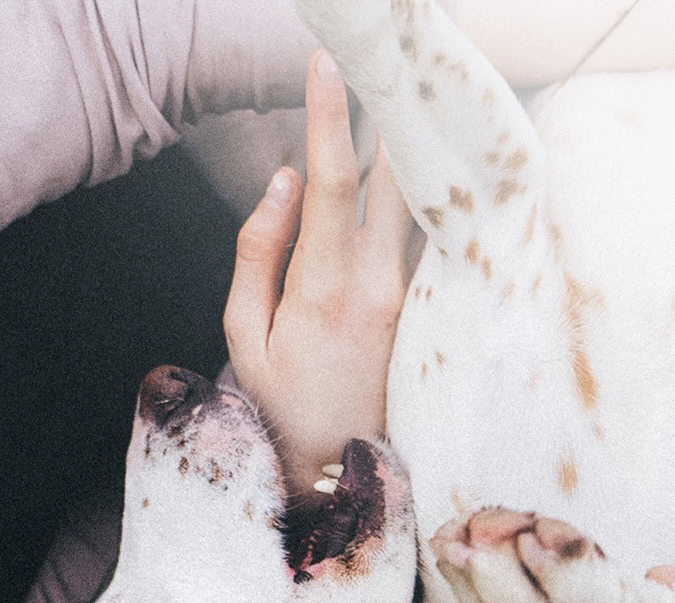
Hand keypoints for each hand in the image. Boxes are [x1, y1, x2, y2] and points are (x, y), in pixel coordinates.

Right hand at [223, 51, 414, 506]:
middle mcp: (381, 282)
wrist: (340, 472)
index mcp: (326, 288)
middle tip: (386, 57)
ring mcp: (413, 292)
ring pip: (418, 197)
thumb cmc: (282, 406)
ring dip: (411, 142)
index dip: (327, 116)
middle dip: (390, 110)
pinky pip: (426, 229)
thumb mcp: (246, 339)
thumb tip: (281, 182)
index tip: (325, 64)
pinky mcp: (428, 302)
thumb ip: (257, 254)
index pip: (329, 181)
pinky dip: (424, 186)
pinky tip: (422, 155)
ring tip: (405, 91)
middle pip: (395, 173)